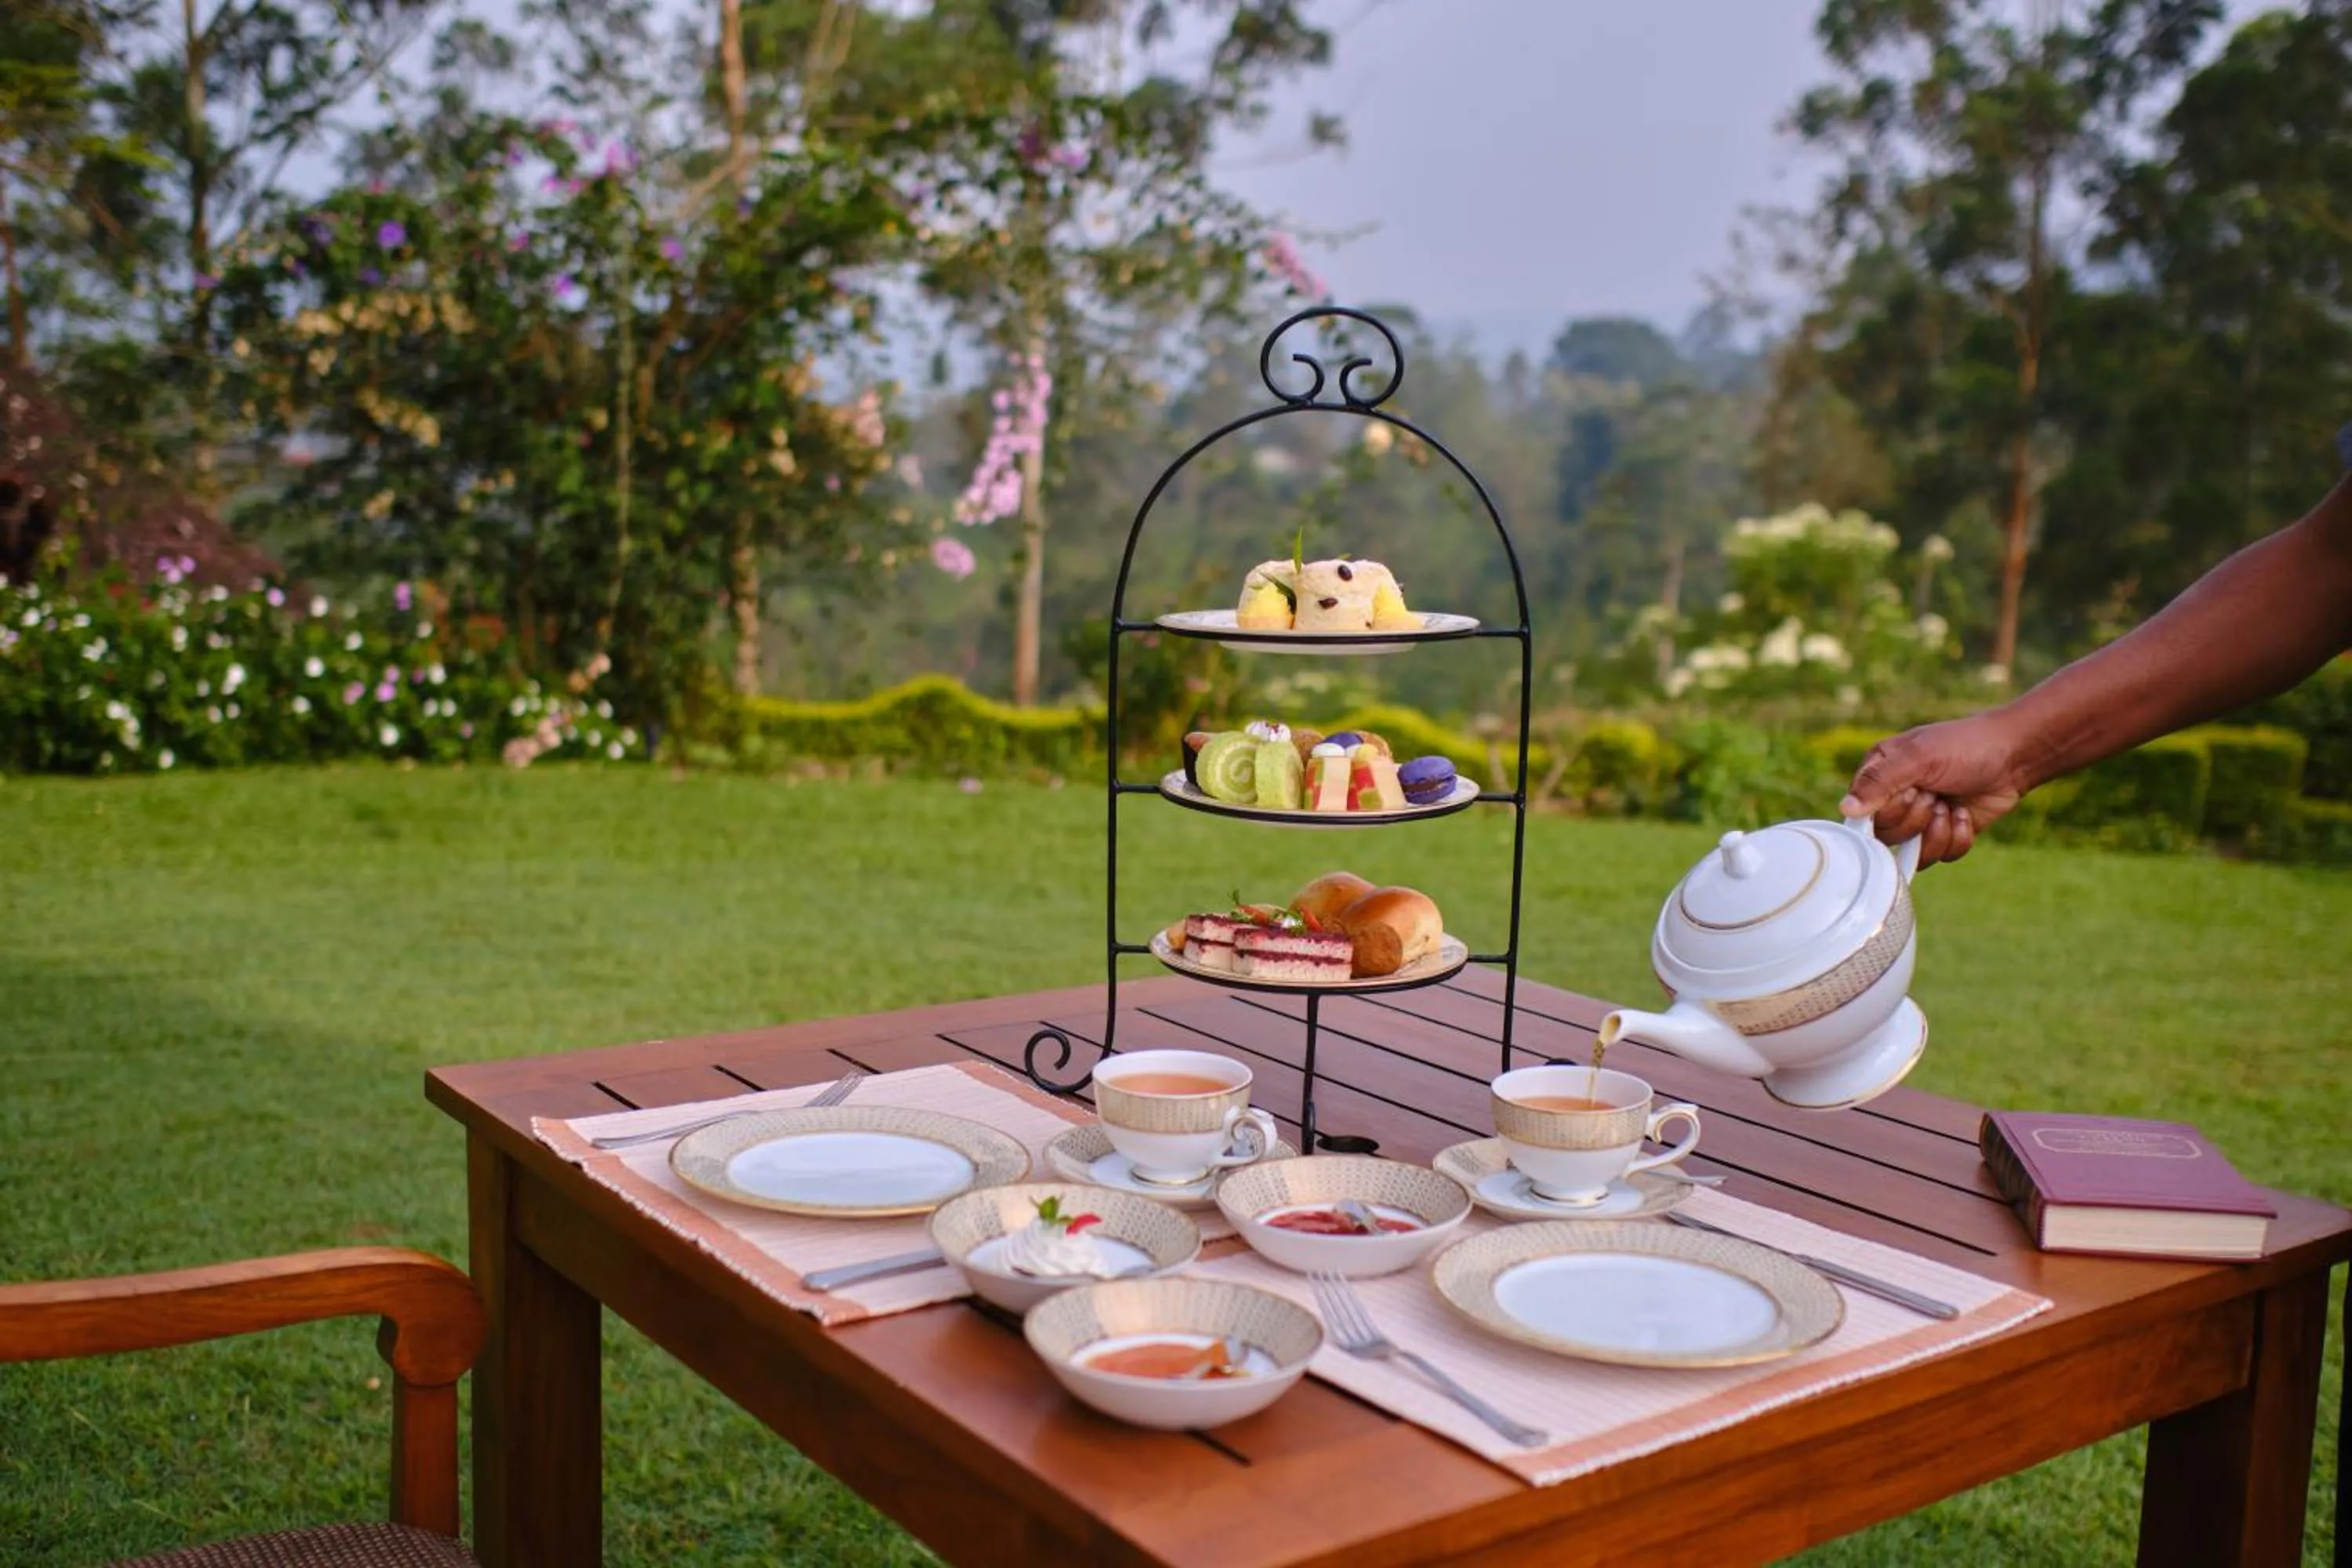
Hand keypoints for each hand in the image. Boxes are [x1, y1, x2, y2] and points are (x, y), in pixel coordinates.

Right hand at [1840, 713, 2032, 866]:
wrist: (2015, 756)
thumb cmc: (1964, 747)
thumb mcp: (1919, 757)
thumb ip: (1879, 783)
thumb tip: (1845, 809)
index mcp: (1880, 775)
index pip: (1862, 815)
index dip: (1890, 812)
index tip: (1915, 792)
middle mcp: (1895, 799)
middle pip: (1887, 837)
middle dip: (1918, 821)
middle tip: (1936, 796)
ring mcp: (1921, 819)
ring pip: (1914, 853)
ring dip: (1939, 833)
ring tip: (1953, 808)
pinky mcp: (1946, 834)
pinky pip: (1942, 857)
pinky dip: (1958, 839)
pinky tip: (1966, 814)